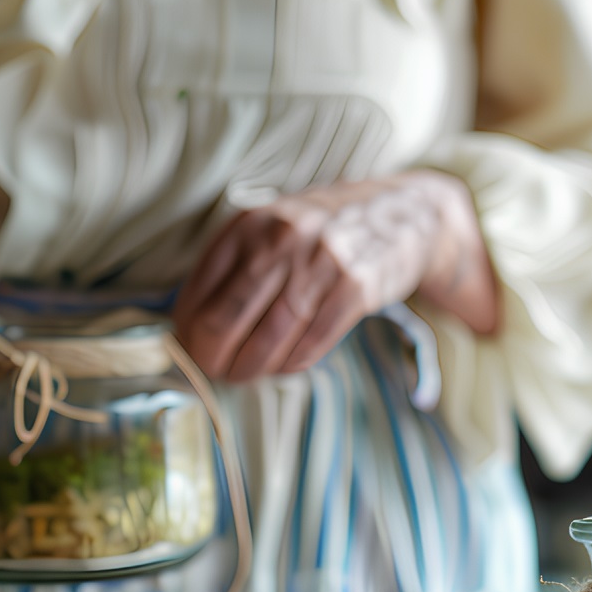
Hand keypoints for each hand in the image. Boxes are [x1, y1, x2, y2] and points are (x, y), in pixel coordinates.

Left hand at [173, 170, 497, 381]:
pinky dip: (291, 364)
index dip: (188, 332)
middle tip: (213, 372)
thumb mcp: (273, 227)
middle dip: (212, 358)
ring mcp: (320, 263)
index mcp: (250, 223)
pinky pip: (311, 343)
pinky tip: (282, 367)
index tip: (188, 350)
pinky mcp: (355, 288)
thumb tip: (191, 324)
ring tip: (244, 376)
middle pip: (227, 319)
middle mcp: (282, 238)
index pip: (200, 292)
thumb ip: (235, 264)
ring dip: (250, 368)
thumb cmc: (324, 231)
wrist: (402, 215)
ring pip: (268, 337)